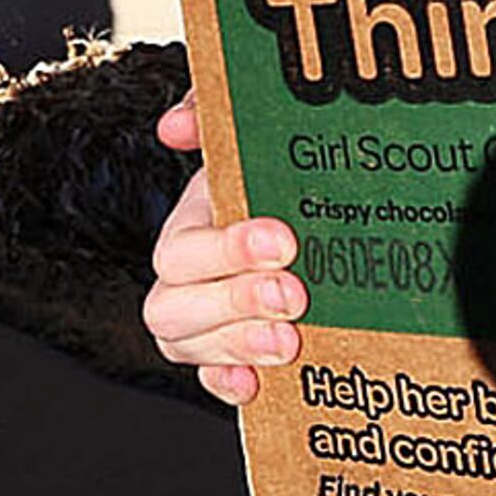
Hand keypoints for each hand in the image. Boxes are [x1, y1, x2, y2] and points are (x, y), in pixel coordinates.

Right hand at [143, 98, 304, 405]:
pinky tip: (259, 382)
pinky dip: (229, 384)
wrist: (325, 215)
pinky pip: (212, 381)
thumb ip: (210, 111)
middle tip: (293, 294)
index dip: (225, 250)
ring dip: (235, 345)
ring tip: (289, 341)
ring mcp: (207, 320)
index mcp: (194, 221)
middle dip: (232, 302)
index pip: (183, 247)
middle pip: (171, 304)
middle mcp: (190, 276)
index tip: (283, 241)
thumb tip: (173, 127)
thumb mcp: (253, 129)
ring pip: (184, 345)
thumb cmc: (282, 170)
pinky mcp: (236, 355)